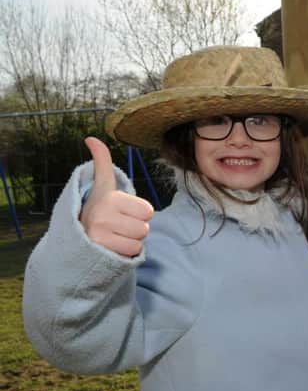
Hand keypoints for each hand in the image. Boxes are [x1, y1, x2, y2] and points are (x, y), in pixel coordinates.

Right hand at [79, 137, 153, 257]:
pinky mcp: (102, 251)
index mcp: (108, 198)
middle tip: (119, 226)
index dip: (139, 213)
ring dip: (132, 240)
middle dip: (136, 228)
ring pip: (140, 240)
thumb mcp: (102, 186)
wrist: (76, 239)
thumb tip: (91, 138)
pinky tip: (113, 247)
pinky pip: (133, 252)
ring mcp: (101, 234)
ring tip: (115, 236)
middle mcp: (102, 215)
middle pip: (145, 227)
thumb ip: (102, 162)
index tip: (122, 212)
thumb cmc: (97, 210)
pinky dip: (126, 252)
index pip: (148, 210)